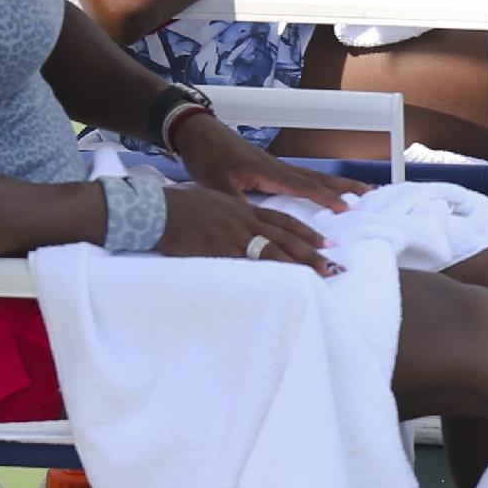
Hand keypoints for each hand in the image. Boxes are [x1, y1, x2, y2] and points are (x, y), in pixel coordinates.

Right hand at [156, 185, 337, 272]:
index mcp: (243, 208)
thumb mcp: (214, 203)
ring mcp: (232, 235)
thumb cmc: (180, 208)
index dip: (306, 232)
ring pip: (270, 251)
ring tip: (314, 276)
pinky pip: (246, 264)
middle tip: (331, 265)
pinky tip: (279, 284)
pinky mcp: (218, 249)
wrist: (156, 209)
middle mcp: (243, 220)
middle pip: (284, 237)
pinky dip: (264, 274)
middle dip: (310, 252)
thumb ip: (233, 216)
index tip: (325, 243)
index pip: (282, 221)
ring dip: (294, 264)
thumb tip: (243, 230)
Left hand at [174, 113, 365, 211]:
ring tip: (361, 190)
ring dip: (338, 184)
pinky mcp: (270, 168)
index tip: (347, 208)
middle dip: (347, 187)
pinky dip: (320, 184)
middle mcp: (278, 168)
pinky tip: (325, 189)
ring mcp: (276, 167)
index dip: (326, 198)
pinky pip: (303, 177)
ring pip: (314, 176)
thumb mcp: (217, 185)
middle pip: (319, 178)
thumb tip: (254, 227)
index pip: (305, 186)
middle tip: (372, 193)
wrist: (197, 133)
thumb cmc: (206, 156)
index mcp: (269, 172)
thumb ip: (237, 205)